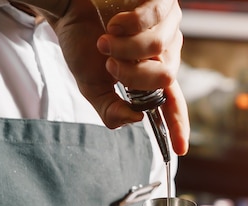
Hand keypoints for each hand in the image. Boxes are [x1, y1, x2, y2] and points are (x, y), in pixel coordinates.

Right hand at [40, 0, 189, 155]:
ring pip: (158, 49)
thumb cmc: (82, 42)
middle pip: (165, 78)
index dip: (177, 125)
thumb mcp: (92, 85)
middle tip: (109, 63)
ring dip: (123, 47)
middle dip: (131, 75)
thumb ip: (111, 109)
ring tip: (107, 37)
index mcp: (153, 73)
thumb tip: (136, 119)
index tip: (179, 148)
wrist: (68, 6)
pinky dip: (126, 23)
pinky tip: (115, 21)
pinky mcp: (163, 0)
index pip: (172, 102)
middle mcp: (167, 49)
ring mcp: (168, 23)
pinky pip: (153, 18)